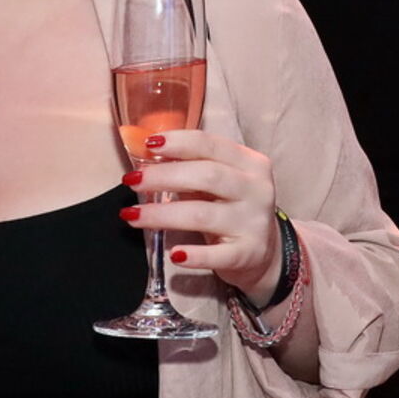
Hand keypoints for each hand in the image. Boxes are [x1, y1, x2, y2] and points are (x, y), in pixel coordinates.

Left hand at [122, 130, 281, 306]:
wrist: (266, 253)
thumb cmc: (232, 209)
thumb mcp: (220, 183)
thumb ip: (192, 167)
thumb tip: (148, 156)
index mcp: (249, 163)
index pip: (210, 145)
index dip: (178, 142)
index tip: (148, 144)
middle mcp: (256, 190)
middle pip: (206, 176)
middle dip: (163, 176)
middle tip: (132, 181)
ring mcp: (253, 223)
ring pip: (203, 215)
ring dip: (163, 214)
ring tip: (133, 216)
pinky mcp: (248, 254)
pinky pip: (217, 255)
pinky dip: (194, 255)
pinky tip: (174, 254)